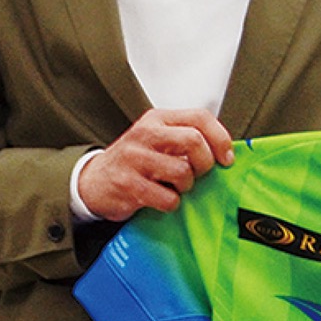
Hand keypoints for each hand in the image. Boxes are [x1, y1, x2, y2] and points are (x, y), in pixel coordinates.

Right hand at [78, 108, 233, 221]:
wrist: (94, 181)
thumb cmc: (136, 162)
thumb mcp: (159, 140)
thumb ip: (187, 139)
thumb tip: (227, 152)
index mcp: (158, 119)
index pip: (200, 117)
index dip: (221, 139)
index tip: (227, 159)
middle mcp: (145, 133)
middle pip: (194, 141)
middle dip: (205, 164)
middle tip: (198, 174)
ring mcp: (134, 158)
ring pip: (183, 172)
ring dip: (186, 186)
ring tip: (174, 186)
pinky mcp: (128, 184)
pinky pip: (168, 198)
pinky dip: (171, 203)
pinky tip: (160, 198)